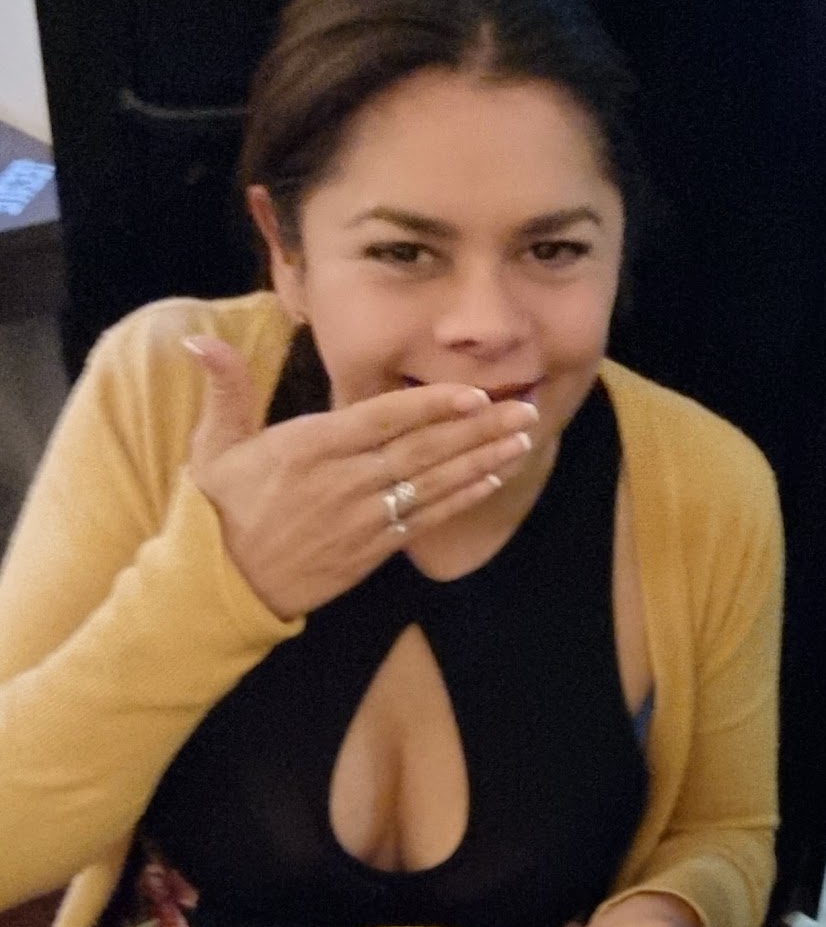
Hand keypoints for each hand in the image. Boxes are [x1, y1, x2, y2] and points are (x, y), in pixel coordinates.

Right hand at [183, 336, 538, 619]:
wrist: (222, 587)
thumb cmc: (219, 510)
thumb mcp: (213, 446)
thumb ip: (224, 389)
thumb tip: (200, 339)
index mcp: (309, 447)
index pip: (382, 418)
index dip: (431, 405)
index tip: (472, 392)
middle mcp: (343, 481)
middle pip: (422, 449)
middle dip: (478, 428)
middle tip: (524, 408)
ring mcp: (361, 518)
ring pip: (433, 483)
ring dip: (482, 460)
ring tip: (522, 438)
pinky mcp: (372, 549)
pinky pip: (426, 519)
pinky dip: (462, 499)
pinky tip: (493, 479)